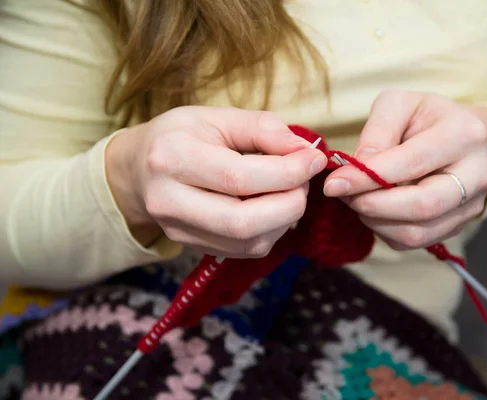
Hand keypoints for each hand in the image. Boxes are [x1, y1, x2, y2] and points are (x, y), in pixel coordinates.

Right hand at [107, 106, 326, 257]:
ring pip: (248, 243)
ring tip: (289, 190)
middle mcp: (169, 201)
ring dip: (284, 219)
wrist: (137, 171)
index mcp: (171, 157)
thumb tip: (304, 152)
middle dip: (290, 203)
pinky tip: (272, 206)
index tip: (313, 159)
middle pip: (243, 222)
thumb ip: (262, 128)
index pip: (239, 177)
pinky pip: (244, 250)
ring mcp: (179, 231)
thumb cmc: (180, 136)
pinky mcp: (193, 247)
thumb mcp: (216, 117)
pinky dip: (271, 230)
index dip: (287, 172)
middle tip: (305, 180)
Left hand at [324, 90, 486, 249]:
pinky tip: (376, 210)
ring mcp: (473, 204)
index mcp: (464, 134)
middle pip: (422, 206)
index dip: (367, 178)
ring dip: (376, 221)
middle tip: (344, 197)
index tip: (334, 184)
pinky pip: (416, 242)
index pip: (411, 163)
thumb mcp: (398, 104)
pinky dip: (386, 231)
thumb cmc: (425, 117)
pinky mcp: (460, 225)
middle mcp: (478, 173)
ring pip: (418, 232)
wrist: (462, 136)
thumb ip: (377, 132)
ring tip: (358, 200)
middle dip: (373, 206)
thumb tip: (356, 169)